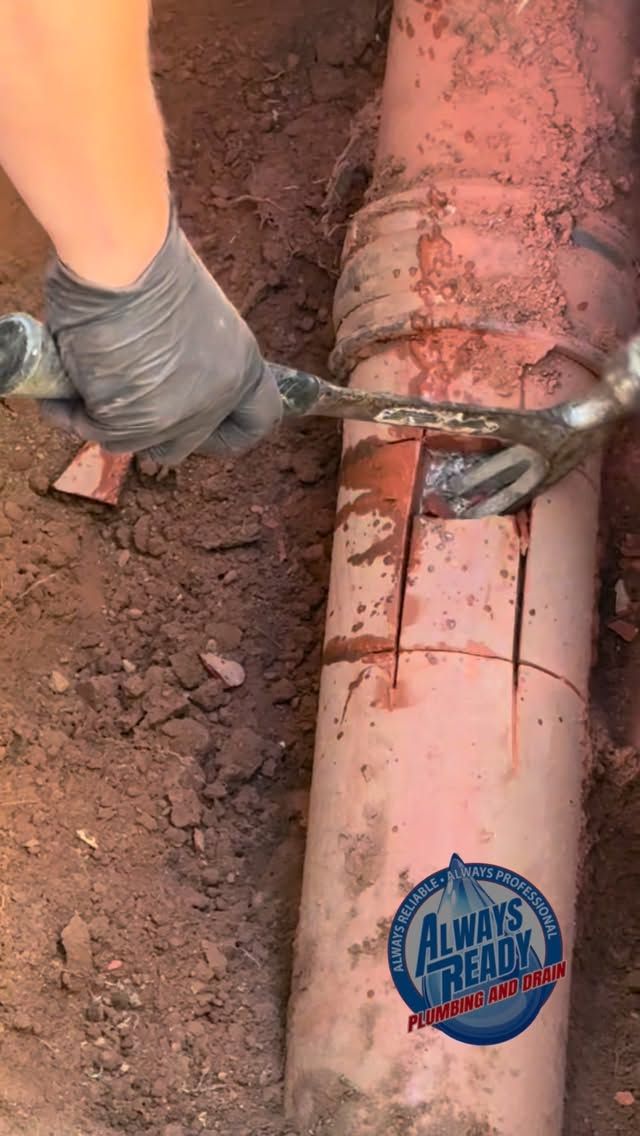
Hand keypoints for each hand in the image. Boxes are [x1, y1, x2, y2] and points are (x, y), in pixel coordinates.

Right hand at [43, 205, 281, 462]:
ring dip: (106, 417)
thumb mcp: (191, 313)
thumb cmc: (150, 262)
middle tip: (120, 400)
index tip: (202, 425)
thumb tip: (153, 379)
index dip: (225, 431)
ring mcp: (172, 419)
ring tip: (84, 380)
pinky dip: (70, 412)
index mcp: (242, 368)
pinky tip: (61, 391)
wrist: (122, 258)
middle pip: (180, 447)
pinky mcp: (129, 424)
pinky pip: (92, 429)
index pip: (255, 422)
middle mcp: (214, 401)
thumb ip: (187, 355)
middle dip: (147, 431)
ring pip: (132, 443)